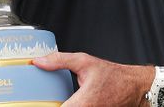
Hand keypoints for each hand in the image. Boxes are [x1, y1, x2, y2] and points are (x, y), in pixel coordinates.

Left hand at [33, 51, 151, 106]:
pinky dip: (68, 106)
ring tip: (49, 101)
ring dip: (58, 106)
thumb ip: (59, 61)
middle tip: (35, 101)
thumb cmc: (112, 75)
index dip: (43, 106)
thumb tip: (38, 61)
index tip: (30, 103)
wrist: (133, 87)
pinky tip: (61, 102)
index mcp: (81, 103)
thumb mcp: (84, 62)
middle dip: (49, 105)